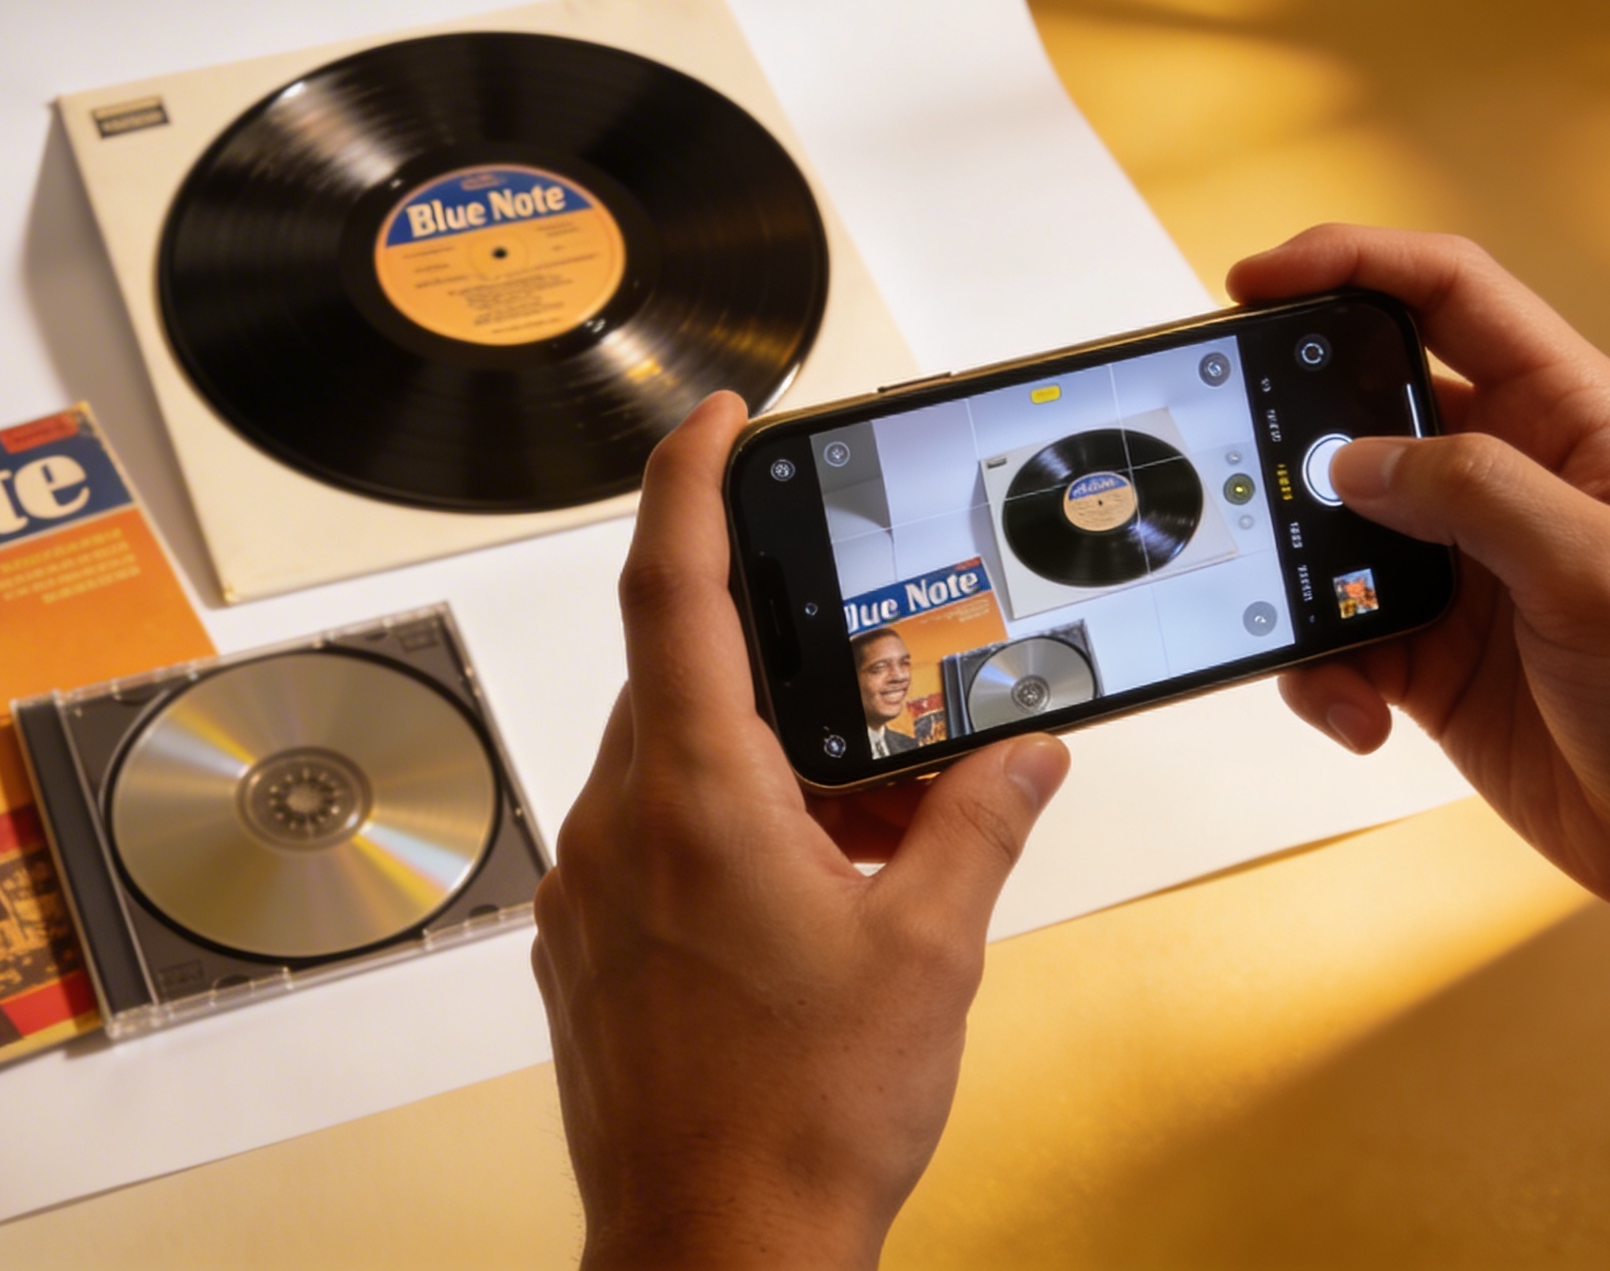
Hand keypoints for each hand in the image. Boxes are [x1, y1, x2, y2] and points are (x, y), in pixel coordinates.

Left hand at [531, 391, 1069, 1270]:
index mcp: (694, 796)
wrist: (715, 1253)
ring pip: (668, 764)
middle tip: (872, 685)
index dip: (688, 481)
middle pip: (682, 678)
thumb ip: (978, 827)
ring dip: (763, 761)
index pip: (668, 587)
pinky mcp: (587, 948)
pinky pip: (650, 839)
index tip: (716, 421)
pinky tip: (806, 888)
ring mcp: (589, 891)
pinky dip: (725, 829)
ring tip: (866, 820)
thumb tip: (1023, 757)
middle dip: (780, 665)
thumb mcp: (931, 952)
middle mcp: (618, 827)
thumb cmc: (799, 1120)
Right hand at [1230, 225, 1609, 1102]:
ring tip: (1305, 625)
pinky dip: (1320, 673)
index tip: (1256, 280)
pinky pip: (1331, 635)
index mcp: (1572, 421)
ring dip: (1297, 578)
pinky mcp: (1425, 652)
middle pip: (1364, 407)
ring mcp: (1459, 567)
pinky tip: (1356, 714)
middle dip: (1289, 433)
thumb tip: (1351, 458)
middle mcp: (1508, 480)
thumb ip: (1473, 493)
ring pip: (1329, 530)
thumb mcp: (1600, 570)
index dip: (1351, 265)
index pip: (1450, 296)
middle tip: (1229, 459)